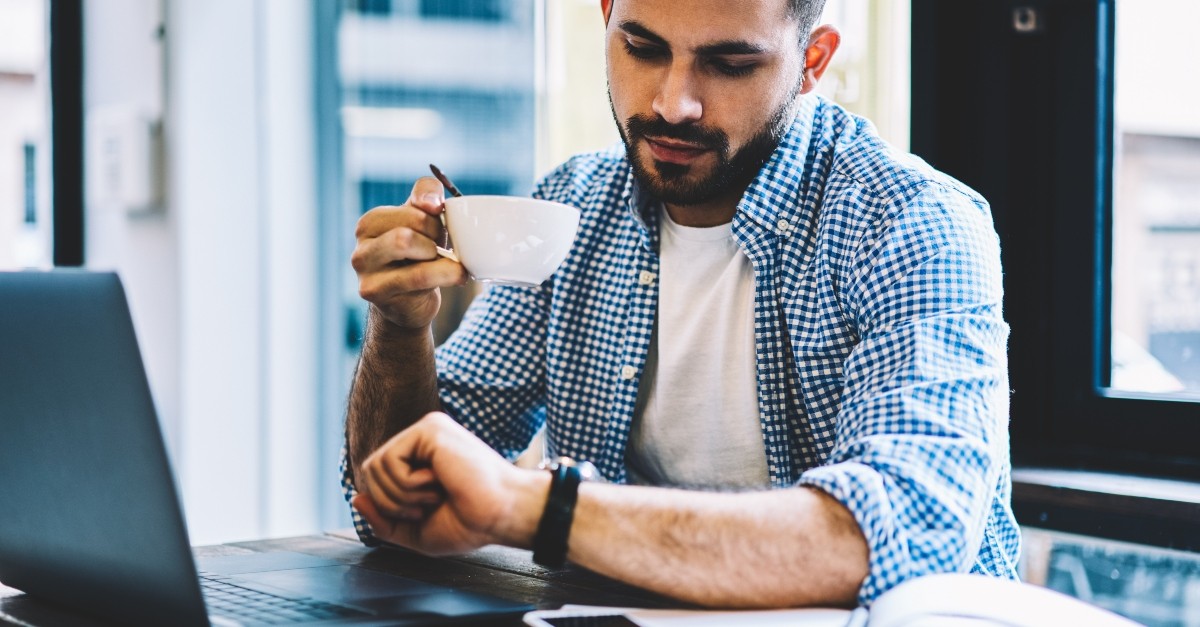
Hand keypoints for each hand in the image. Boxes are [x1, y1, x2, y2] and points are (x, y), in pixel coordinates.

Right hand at [351, 177, 467, 329]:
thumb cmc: (417, 259)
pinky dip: (446, 273)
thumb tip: (432, 203)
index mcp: (371, 223)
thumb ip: (426, 195)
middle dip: (437, 236)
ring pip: (407, 244)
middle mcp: (361, 245)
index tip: (442, 231)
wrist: (409, 305)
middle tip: (445, 249)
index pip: (415, 207)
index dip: (437, 218)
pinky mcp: (375, 291)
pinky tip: (458, 276)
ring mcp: (364, 270)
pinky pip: (419, 276)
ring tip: (449, 263)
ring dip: (440, 256)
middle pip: (408, 226)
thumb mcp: (422, 222)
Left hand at [354, 412, 545, 554]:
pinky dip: (407, 484)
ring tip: (435, 495)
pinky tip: (437, 482)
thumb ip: (382, 520)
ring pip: (375, 466)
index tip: (423, 513)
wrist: (499, 516)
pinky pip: (389, 460)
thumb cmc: (468, 523)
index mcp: (420, 458)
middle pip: (370, 471)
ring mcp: (426, 431)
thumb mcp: (415, 531)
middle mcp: (421, 440)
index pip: (376, 478)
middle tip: (429, 505)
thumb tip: (355, 498)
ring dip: (402, 495)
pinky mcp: (429, 429)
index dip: (387, 505)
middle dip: (391, 502)